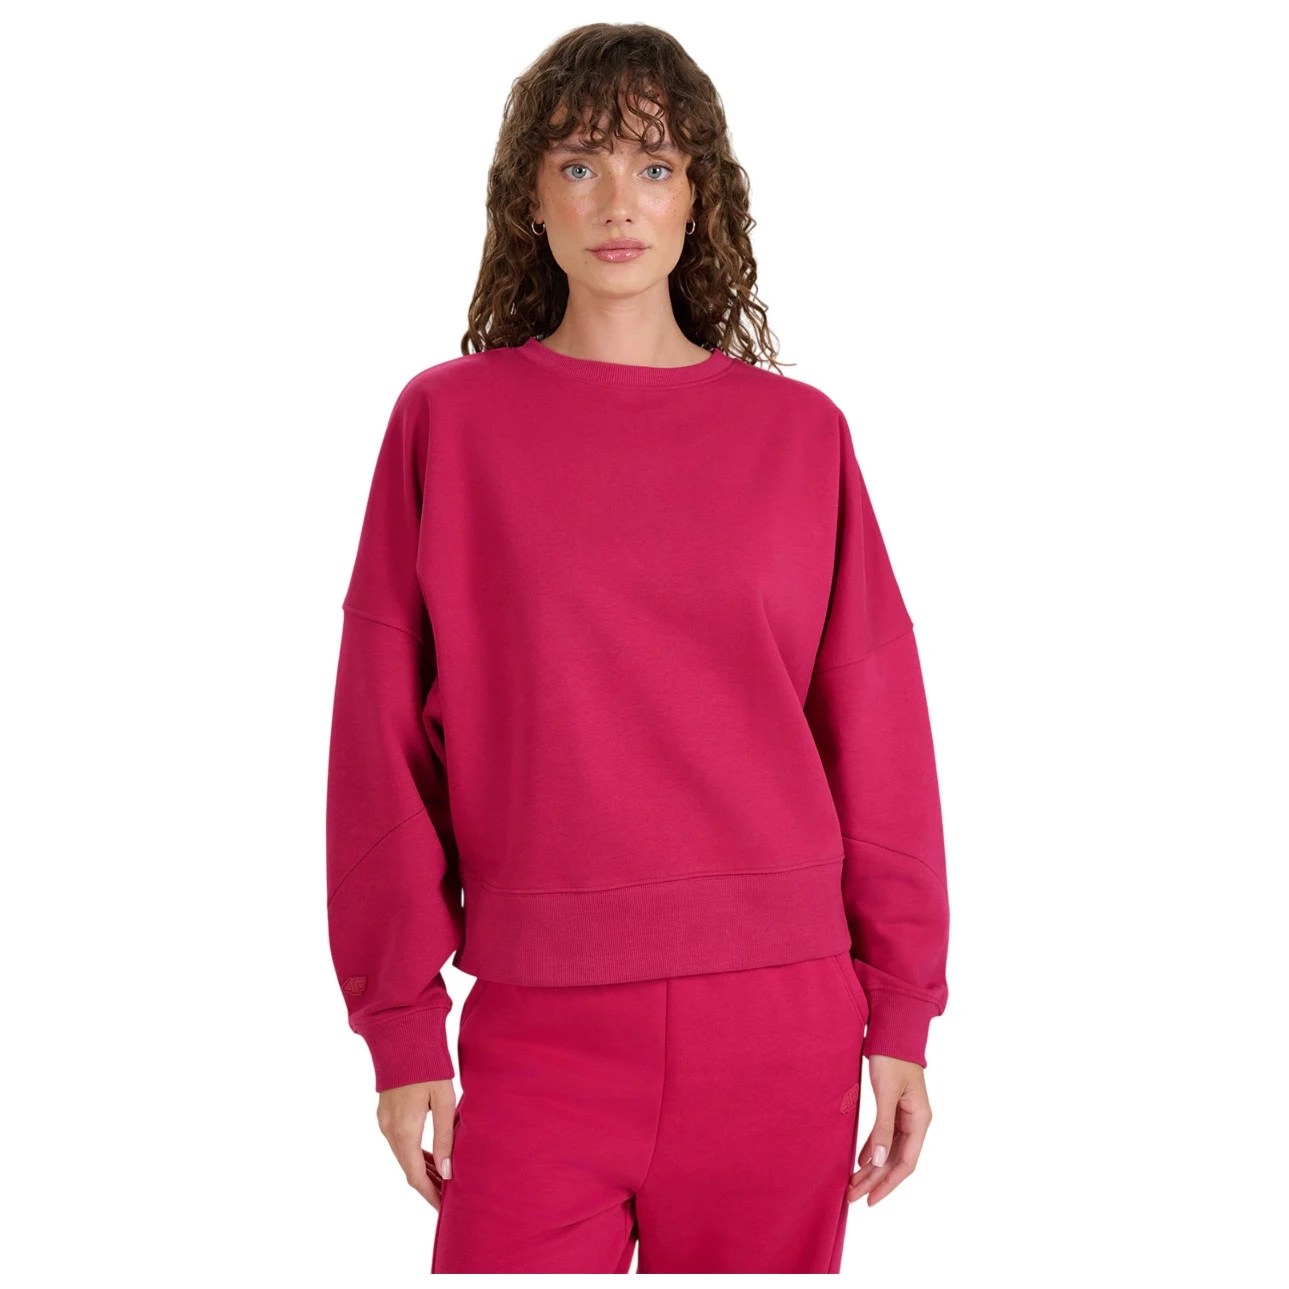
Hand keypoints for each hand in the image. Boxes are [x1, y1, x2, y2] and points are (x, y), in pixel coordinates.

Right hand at [376, 1078, 456, 1209]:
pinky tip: (429, 1156)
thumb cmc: (428, 1066)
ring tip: (443, 1179)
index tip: (444, 1207)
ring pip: (403, 1156)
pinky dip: (414, 1154)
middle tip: (448, 1197)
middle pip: (408, 1169)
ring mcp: (384, 1122)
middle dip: (427, 1185)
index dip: (430, 1194)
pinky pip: (399, 1143)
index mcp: (404, 1131)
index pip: (415, 1176)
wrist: (402, 1038)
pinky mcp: (385, 1114)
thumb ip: (445, 1138)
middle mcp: (389, 1130)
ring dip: (421, 1169)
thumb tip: (446, 1173)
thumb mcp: (443, 1101)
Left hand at [847, 1054, 931, 1205]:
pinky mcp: (895, 1108)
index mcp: (920, 1120)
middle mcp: (916, 1121)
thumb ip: (883, 1126)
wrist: (893, 1030)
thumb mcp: (886, 1092)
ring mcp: (906, 1115)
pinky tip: (860, 1160)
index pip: (906, 1162)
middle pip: (896, 1160)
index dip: (888, 1183)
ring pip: (889, 1150)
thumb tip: (879, 1161)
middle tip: (852, 1197)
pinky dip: (872, 1149)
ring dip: (872, 1168)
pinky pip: (884, 1136)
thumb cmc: (892, 1057)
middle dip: (875, 1180)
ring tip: (852, 1184)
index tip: (870, 1200)